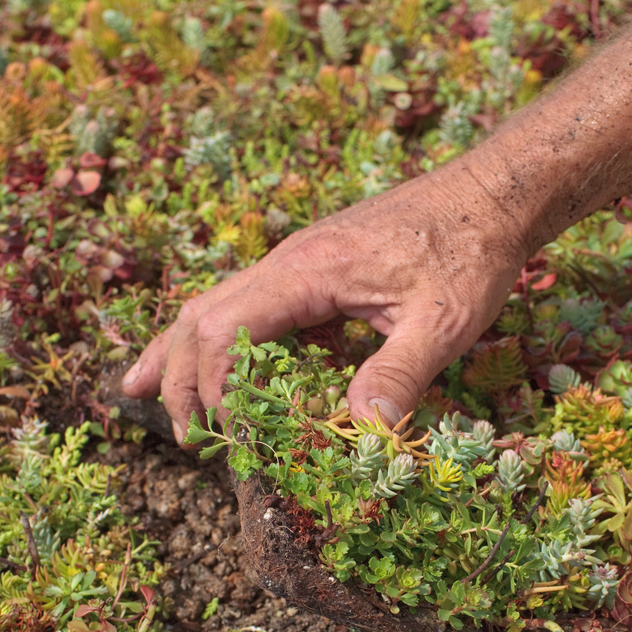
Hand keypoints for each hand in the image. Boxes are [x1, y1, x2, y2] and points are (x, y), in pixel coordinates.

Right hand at [120, 162, 531, 439]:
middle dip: (183, 379)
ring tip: (139, 392)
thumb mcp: (446, 321)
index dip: (219, 388)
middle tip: (186, 438)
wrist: (492, 193)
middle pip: (203, 317)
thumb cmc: (471, 250)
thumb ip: (400, 374)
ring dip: (181, 353)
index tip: (232, 436)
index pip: (229, 331)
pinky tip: (211, 366)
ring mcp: (296, 261)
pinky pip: (248, 304)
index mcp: (307, 270)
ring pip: (215, 305)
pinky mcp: (313, 269)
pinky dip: (217, 339)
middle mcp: (287, 260)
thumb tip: (361, 431)